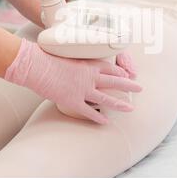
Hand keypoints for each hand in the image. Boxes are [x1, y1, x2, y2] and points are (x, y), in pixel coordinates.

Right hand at [5, 39, 142, 123]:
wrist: (36, 65)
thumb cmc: (47, 57)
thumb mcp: (65, 54)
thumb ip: (75, 61)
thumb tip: (74, 62)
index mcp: (88, 64)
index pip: (109, 67)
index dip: (120, 71)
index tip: (127, 74)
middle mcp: (89, 77)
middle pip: (114, 81)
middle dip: (129, 85)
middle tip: (140, 88)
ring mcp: (83, 90)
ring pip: (106, 99)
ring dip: (120, 104)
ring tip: (131, 108)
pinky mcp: (73, 101)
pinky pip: (89, 112)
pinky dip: (98, 118)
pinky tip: (106, 122)